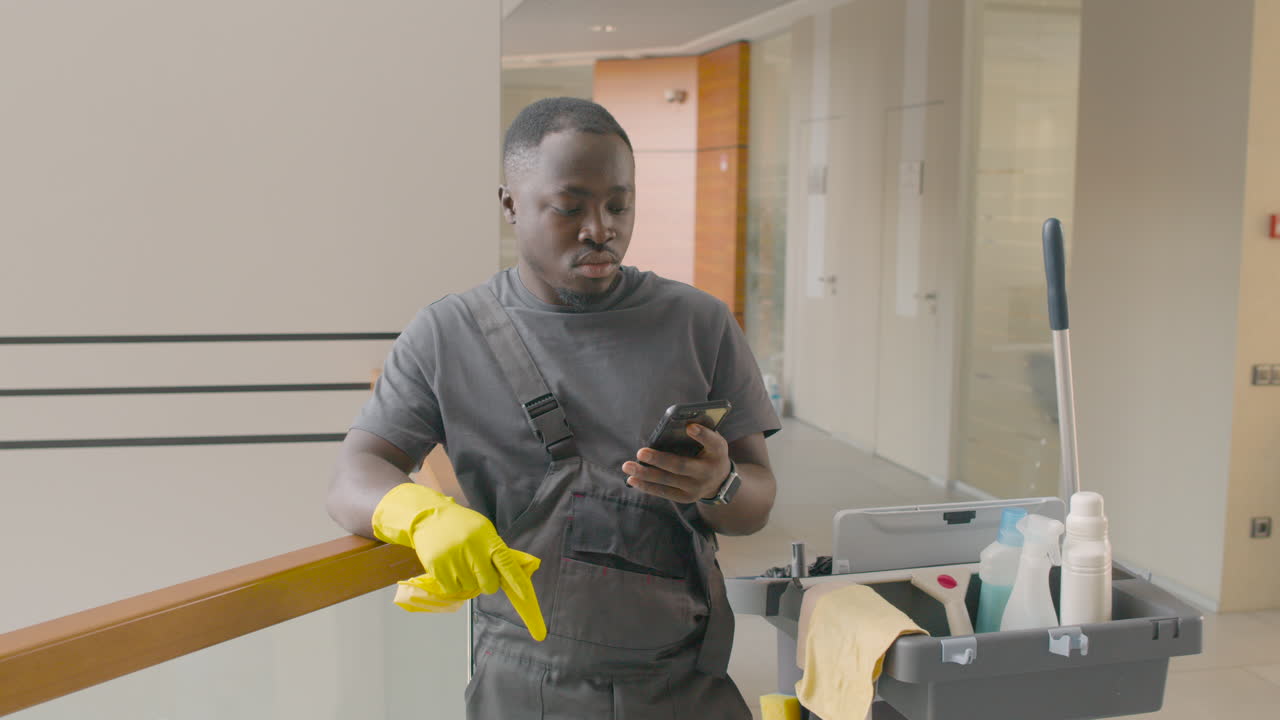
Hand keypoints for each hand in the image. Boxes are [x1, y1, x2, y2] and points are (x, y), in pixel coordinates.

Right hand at [372, 483, 546, 640]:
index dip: (517, 581)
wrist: (429, 516)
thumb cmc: (462, 526)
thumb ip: (496, 551)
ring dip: (467, 581)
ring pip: (469, 588)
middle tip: (479, 571)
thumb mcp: (484, 531)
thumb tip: (513, 574)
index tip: (526, 596)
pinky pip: (452, 590)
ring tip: (459, 561)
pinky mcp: (438, 568)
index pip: (507, 564)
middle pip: (488, 584)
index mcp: (488, 540)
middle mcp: (473, 551)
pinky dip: (452, 583)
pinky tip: (448, 566)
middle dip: (487, 584)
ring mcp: (455, 560)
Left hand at [622, 423, 731, 503]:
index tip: (690, 427)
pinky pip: (664, 492)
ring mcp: (696, 488)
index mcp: (717, 452)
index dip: (702, 435)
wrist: (719, 481)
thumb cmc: (709, 452)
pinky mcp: (685, 498)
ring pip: (668, 480)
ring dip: (645, 474)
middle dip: (659, 459)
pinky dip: (647, 486)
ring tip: (627, 467)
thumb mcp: (711, 441)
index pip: (713, 442)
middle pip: (681, 466)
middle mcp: (708, 472)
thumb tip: (673, 425)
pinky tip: (632, 480)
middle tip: (640, 453)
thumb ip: (699, 433)